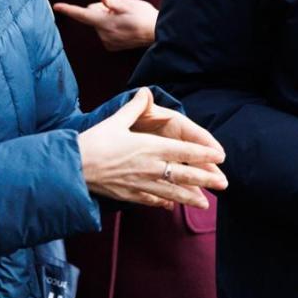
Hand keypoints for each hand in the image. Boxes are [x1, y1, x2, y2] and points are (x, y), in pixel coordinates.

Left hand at [54, 0, 157, 50]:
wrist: (158, 33)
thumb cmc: (145, 16)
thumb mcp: (130, 4)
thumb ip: (113, 2)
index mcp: (106, 23)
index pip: (83, 15)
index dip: (69, 9)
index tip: (57, 6)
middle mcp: (104, 34)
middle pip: (92, 16)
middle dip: (101, 10)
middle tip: (118, 8)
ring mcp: (108, 42)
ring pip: (99, 24)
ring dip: (108, 18)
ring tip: (125, 18)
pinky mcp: (112, 46)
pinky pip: (105, 32)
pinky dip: (111, 27)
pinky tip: (125, 26)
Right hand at [78, 88, 226, 209]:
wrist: (73, 168)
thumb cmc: (94, 142)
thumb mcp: (116, 120)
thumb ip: (135, 107)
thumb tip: (145, 91)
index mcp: (150, 147)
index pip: (184, 151)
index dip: (204, 154)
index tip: (220, 157)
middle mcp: (150, 167)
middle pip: (184, 175)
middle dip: (206, 179)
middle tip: (223, 185)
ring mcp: (141, 184)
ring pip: (172, 193)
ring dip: (190, 198)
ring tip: (205, 204)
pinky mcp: (130, 196)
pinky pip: (151, 200)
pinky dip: (163, 203)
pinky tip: (170, 206)